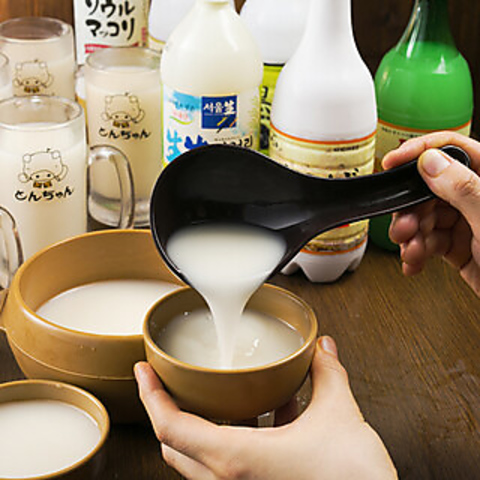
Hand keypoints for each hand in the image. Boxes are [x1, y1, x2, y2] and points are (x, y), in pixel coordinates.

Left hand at [135, 336, 396, 479]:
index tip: (143, 372)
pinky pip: (232, 464)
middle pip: (176, 445)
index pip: (171, 427)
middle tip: (170, 380)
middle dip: (168, 409)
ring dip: (204, 423)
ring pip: (200, 458)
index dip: (151, 396)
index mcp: (237, 459)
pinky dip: (238, 437)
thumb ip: (329, 376)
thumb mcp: (340, 417)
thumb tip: (323, 349)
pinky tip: (271, 415)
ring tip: (221, 392)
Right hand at [383, 131, 479, 295]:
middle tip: (404, 226)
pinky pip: (428, 242)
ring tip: (411, 250)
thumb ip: (462, 188)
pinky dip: (415, 252)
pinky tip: (414, 260)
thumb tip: (430, 161)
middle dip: (410, 210)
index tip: (393, 162)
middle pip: (428, 189)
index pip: (452, 149)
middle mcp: (477, 198)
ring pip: (424, 218)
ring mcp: (468, 222)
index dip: (419, 152)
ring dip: (410, 236)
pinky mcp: (460, 247)